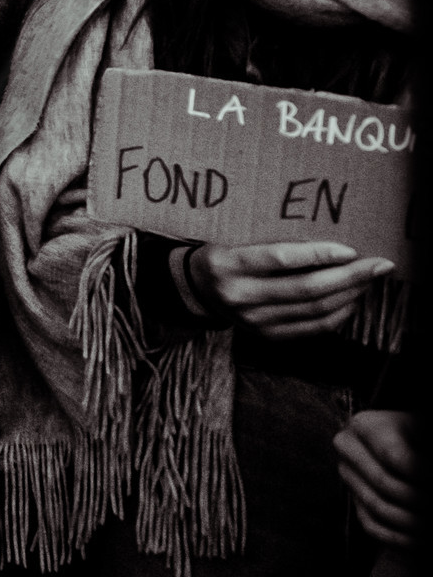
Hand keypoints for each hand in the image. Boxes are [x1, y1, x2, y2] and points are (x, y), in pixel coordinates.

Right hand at [187, 242, 391, 338]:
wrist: (196, 289)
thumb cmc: (223, 255)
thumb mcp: (235, 240)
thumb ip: (272, 244)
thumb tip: (329, 246)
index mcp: (228, 265)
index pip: (280, 259)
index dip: (318, 255)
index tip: (351, 249)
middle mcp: (240, 296)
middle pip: (305, 289)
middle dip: (349, 277)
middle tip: (379, 265)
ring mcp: (254, 321)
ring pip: (313, 311)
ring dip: (349, 295)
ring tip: (370, 280)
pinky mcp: (266, 336)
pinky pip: (312, 329)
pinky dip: (338, 315)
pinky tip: (352, 301)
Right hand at [334, 410, 417, 546]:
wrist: (401, 442)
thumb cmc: (418, 436)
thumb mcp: (421, 429)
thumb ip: (422, 444)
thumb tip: (429, 473)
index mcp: (365, 426)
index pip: (394, 455)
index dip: (425, 473)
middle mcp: (348, 450)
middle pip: (385, 483)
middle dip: (422, 502)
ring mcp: (349, 477)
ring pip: (378, 507)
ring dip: (416, 524)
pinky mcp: (354, 501)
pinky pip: (373, 527)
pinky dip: (402, 539)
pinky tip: (425, 541)